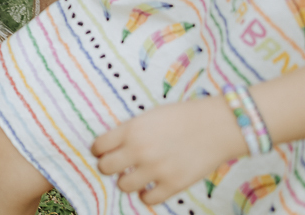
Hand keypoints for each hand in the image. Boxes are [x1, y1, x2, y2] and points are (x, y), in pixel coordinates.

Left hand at [92, 97, 245, 204]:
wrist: (216, 126)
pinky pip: (148, 198)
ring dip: (127, 181)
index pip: (99, 146)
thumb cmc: (182, 116)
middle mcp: (139, 150)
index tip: (104, 152)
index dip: (99, 150)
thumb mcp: (148, 116)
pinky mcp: (173, 184)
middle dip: (110, 167)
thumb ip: (129, 131)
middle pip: (106, 167)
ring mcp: (156, 169)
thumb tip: (112, 146)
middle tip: (119, 165)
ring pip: (123, 185)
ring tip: (136, 176)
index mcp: (131, 129)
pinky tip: (151, 187)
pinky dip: (147, 194)